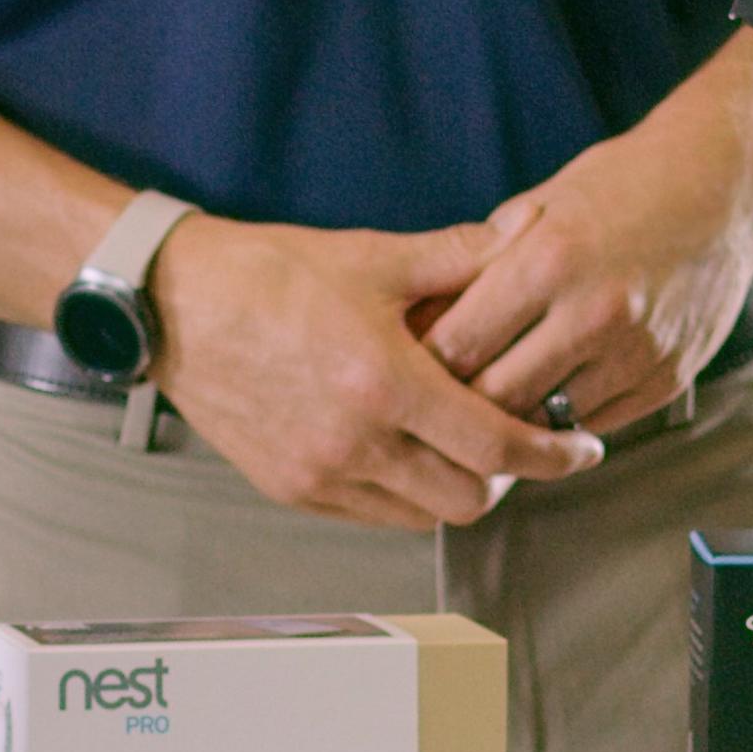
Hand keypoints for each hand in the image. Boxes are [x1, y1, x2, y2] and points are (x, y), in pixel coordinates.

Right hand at [152, 213, 605, 528]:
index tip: (582, 448)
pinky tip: (405, 448)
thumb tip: (527, 236)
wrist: (170, 303)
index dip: (554, 454)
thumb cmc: (267, 273)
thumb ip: (459, 256)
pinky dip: (404, 493)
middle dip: (508, 476)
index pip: (498, 446)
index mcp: (385, 382)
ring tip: (460, 444)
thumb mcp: (372, 256)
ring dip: (454, 487)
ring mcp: (319, 473)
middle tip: (516, 439)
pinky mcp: (290, 488)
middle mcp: (354, 441)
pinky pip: (373, 513)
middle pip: (470, 498)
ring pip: (423, 515)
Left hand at [417, 118, 752, 437]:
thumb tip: (420, 324)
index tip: (400, 374)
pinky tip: (540, 410)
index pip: (457, 345)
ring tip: (477, 421)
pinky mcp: (667, 379)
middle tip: (428, 413)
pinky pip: (594, 424)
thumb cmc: (621, 187)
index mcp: (550, 259)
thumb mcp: (540, 204)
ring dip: (509, 425)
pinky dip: (561, 422)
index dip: (420, 368)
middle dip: (456, 409)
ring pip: (545, 423)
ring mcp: (637, 352)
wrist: (724, 186)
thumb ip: (482, 263)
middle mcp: (596, 311)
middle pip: (495, 397)